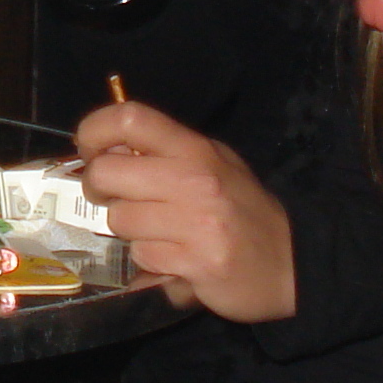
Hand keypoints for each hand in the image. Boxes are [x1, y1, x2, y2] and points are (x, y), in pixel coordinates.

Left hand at [73, 97, 295, 321]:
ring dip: (131, 232)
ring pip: (120, 221)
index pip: (129, 118)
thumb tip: (109, 149)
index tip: (88, 150)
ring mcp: (195, 223)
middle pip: (107, 173)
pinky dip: (152, 262)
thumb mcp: (215, 165)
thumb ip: (167, 154)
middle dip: (98, 189)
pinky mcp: (195, 264)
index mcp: (195, 149)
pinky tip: (176, 259)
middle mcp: (194, 180)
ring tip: (160, 234)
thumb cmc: (244, 210)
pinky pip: (143, 258)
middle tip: (113, 198)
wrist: (293, 263)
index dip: (93, 130)